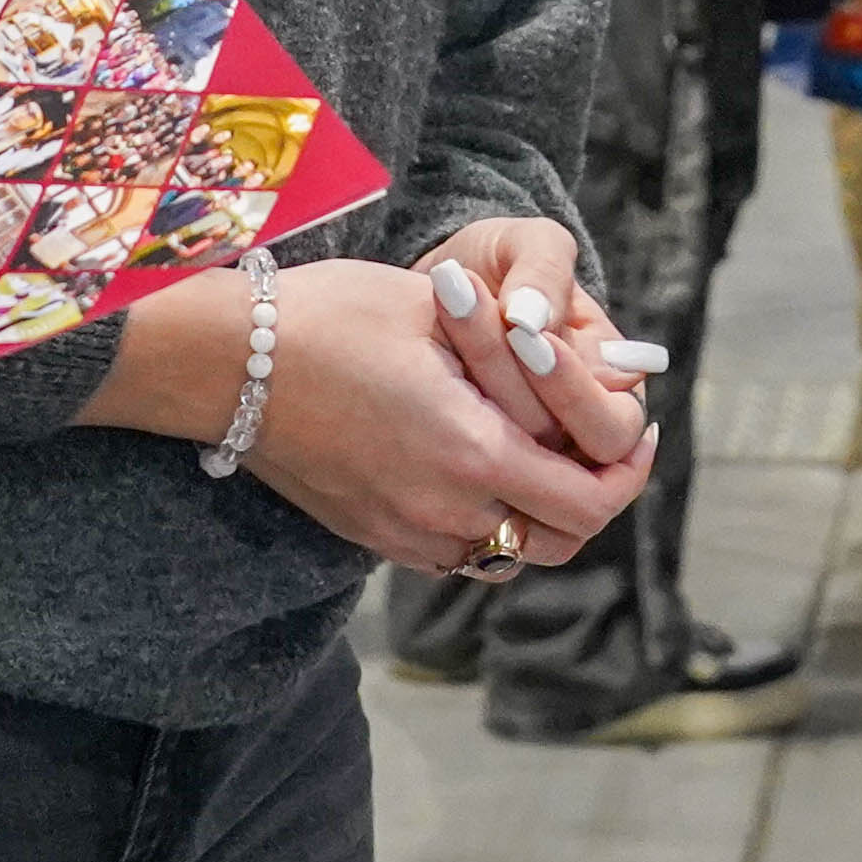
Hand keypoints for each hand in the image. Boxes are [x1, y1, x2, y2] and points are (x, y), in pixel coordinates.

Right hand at [234, 259, 649, 576]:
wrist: (223, 364)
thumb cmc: (328, 317)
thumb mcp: (435, 307)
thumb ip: (515, 348)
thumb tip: (580, 356)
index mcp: (473, 451)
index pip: (588, 501)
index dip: (628, 474)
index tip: (638, 435)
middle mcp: (445, 509)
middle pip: (558, 541)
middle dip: (593, 498)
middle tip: (602, 451)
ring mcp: (404, 533)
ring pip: (506, 553)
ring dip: (537, 515)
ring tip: (543, 455)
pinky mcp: (371, 536)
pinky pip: (455, 550)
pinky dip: (484, 521)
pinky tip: (479, 466)